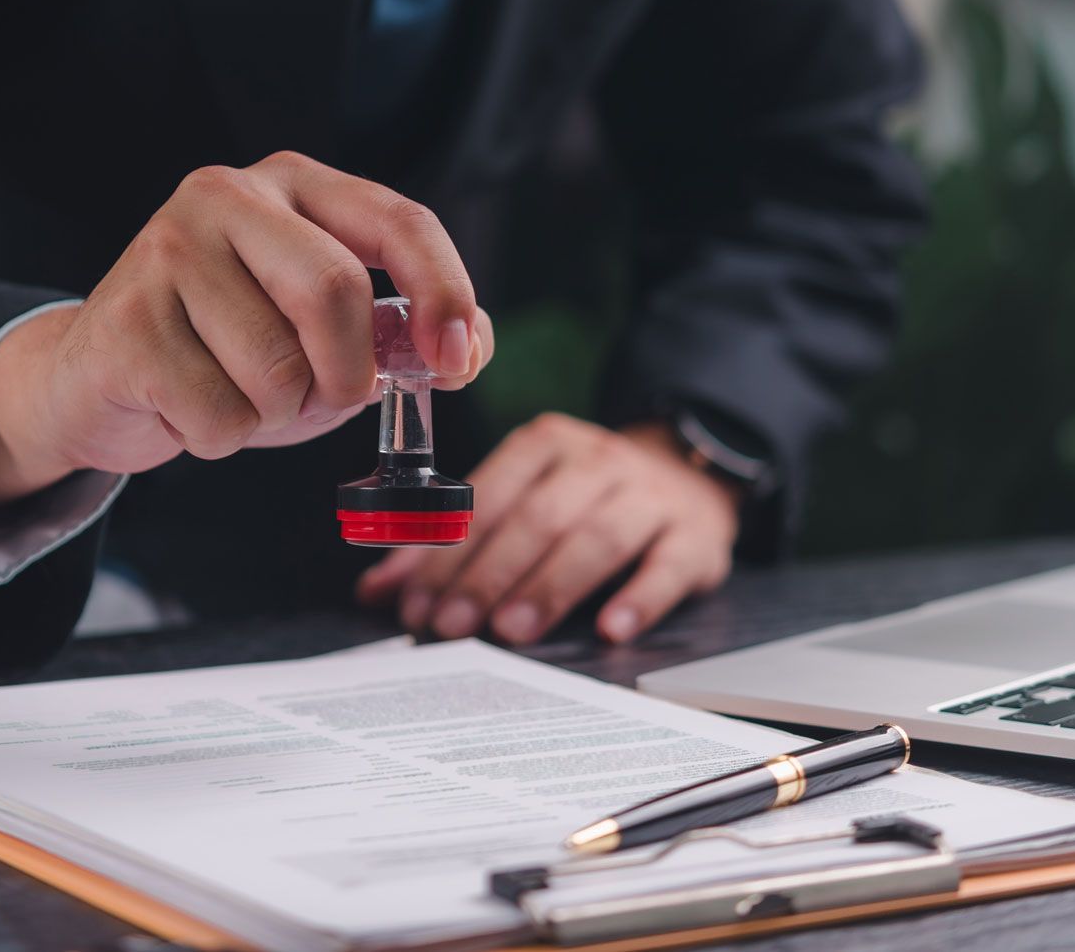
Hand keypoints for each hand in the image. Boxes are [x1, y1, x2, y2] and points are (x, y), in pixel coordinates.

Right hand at [0, 151, 493, 499]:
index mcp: (294, 185)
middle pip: (335, 292)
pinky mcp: (126, 321)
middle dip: (347, 374)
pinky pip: (219, 412)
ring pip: (277, 366)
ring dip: (276, 414)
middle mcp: (228, 196)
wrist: (97, 378)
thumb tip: (466, 350)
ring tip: (239, 394)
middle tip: (326, 399)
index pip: (399, 221)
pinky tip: (189, 408)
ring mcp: (168, 250)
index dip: (444, 292)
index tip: (455, 361)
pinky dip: (222, 437)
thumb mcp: (324, 335)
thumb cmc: (225, 353)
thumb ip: (400, 335)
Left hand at [356, 414, 737, 644]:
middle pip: (538, 517)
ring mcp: (650, 496)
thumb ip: (453, 543)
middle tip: (452, 625)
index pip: (489, 497)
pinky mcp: (696, 537)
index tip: (416, 602)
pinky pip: (667, 566)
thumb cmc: (586, 497)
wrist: (689, 475)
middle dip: (489, 574)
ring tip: (512, 631)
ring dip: (550, 586)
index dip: (449, 551)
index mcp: (546, 444)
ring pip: (598, 537)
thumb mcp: (522, 500)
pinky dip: (639, 598)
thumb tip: (378, 590)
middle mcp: (598, 461)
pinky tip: (611, 628)